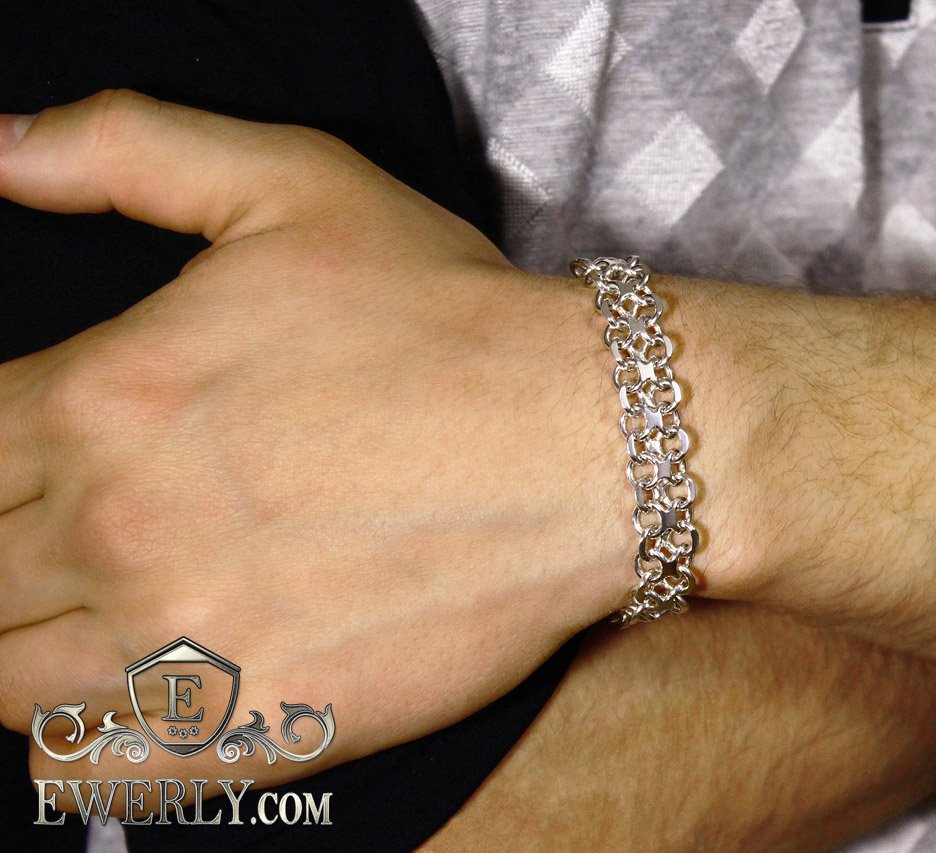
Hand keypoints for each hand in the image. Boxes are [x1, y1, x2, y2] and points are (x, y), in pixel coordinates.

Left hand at [0, 91, 750, 805]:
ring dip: (26, 647)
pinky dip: (83, 750)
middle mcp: (121, 531)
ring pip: (3, 683)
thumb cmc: (453, 318)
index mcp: (103, 396)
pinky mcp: (258, 729)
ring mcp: (187, 645)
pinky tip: (130, 697)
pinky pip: (93, 777)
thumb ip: (129, 149)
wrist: (594, 445)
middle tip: (73, 536)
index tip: (35, 463)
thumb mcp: (299, 185)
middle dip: (3, 550)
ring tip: (93, 614)